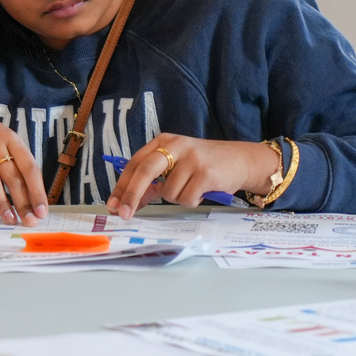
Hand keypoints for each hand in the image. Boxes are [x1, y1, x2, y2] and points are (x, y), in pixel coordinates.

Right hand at [0, 107, 47, 225]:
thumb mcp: (7, 143)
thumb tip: (34, 201)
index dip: (37, 190)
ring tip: (10, 219)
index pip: (29, 167)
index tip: (42, 211)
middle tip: (30, 221)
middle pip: (12, 176)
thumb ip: (18, 167)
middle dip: (23, 202)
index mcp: (12, 141)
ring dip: (0, 200)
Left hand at [105, 134, 279, 218]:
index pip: (135, 163)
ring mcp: (191, 158)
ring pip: (168, 192)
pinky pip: (187, 198)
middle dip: (131, 195)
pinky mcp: (206, 173)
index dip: (122, 186)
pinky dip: (192, 201)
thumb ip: (153, 182)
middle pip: (144, 171)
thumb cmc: (205, 165)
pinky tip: (203, 191)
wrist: (241, 160)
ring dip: (177, 198)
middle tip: (124, 214)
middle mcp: (175, 145)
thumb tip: (129, 202)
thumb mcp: (176, 168)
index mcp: (163, 141)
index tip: (114, 204)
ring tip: (192, 189)